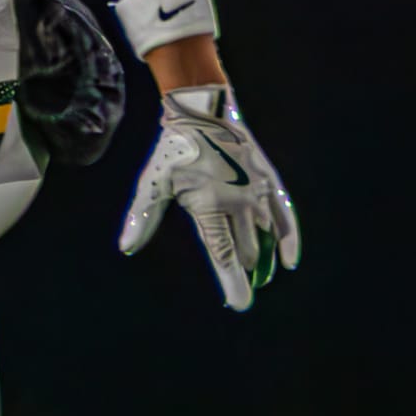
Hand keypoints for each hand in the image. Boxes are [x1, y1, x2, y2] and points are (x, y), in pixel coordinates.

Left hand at [118, 85, 299, 309]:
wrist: (203, 111)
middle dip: (244, 270)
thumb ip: (142, 217)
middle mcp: (238, 201)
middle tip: (241, 286)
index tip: (240, 304)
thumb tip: (126, 247)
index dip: (233, 282)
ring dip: (264, 260)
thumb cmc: (174, 150)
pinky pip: (285, 214)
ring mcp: (257, 191)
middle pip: (246, 250)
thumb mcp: (154, 182)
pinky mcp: (269, 180)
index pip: (224, 254)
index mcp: (209, 205)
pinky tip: (289, 260)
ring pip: (266, 237)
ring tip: (263, 277)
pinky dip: (289, 238)